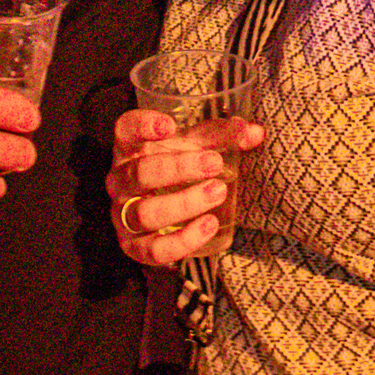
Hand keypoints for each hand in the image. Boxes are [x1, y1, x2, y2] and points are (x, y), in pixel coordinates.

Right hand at [109, 104, 262, 267]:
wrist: (159, 208)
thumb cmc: (176, 168)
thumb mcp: (194, 146)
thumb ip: (221, 137)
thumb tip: (254, 132)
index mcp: (130, 148)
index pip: (125, 130)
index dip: (143, 125)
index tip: (170, 125)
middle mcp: (119, 180)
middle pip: (141, 173)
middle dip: (179, 168)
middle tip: (215, 163)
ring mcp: (122, 215)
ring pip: (146, 213)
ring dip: (184, 204)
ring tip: (218, 192)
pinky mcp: (133, 246)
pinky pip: (154, 249)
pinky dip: (183, 240)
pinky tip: (209, 225)